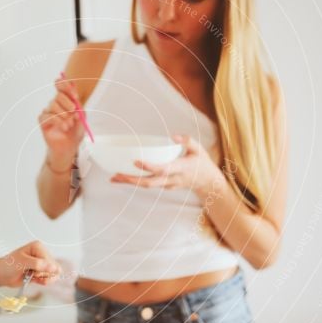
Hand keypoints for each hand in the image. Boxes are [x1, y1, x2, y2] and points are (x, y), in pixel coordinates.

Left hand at [0, 240, 61, 286]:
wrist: (2, 275)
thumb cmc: (8, 266)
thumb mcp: (22, 262)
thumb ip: (38, 264)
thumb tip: (54, 267)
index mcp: (38, 247)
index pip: (49, 260)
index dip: (41, 268)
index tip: (30, 269)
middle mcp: (42, 254)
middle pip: (54, 267)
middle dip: (42, 274)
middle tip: (31, 273)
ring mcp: (43, 263)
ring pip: (55, 273)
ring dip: (45, 278)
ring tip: (34, 277)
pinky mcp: (43, 272)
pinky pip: (52, 278)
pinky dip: (45, 282)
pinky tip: (36, 280)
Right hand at [38, 74, 84, 164]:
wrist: (70, 147)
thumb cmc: (75, 132)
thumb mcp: (81, 117)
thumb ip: (78, 104)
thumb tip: (75, 93)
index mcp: (65, 100)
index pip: (60, 85)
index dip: (66, 86)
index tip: (75, 95)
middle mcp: (55, 104)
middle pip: (58, 95)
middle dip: (68, 103)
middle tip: (74, 112)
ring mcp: (48, 112)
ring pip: (52, 105)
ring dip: (64, 115)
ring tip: (69, 125)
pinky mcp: (43, 121)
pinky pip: (47, 116)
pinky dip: (57, 121)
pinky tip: (64, 127)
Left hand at [110, 134, 224, 194]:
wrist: (208, 182)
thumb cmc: (202, 163)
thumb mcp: (199, 149)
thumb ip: (187, 141)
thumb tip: (173, 136)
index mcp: (181, 169)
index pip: (163, 169)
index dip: (149, 167)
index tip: (135, 161)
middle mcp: (172, 179)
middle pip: (150, 183)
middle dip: (132, 180)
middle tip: (117, 174)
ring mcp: (168, 185)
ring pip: (147, 186)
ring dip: (130, 183)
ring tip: (114, 178)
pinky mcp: (164, 186)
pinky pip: (148, 185)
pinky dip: (135, 183)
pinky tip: (122, 178)